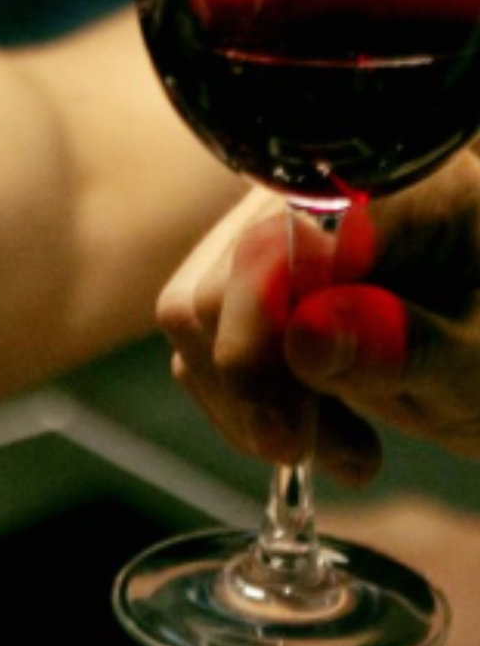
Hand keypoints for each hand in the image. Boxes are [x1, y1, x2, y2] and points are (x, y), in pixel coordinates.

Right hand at [156, 154, 479, 485]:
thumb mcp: (477, 362)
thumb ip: (400, 345)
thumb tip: (305, 335)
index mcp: (391, 192)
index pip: (266, 252)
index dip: (257, 347)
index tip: (285, 436)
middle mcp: (317, 199)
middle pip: (212, 289)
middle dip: (254, 390)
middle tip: (310, 452)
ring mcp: (278, 239)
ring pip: (194, 322)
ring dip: (251, 408)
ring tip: (343, 452)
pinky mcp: (254, 285)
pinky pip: (203, 348)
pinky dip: (250, 407)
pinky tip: (320, 434)